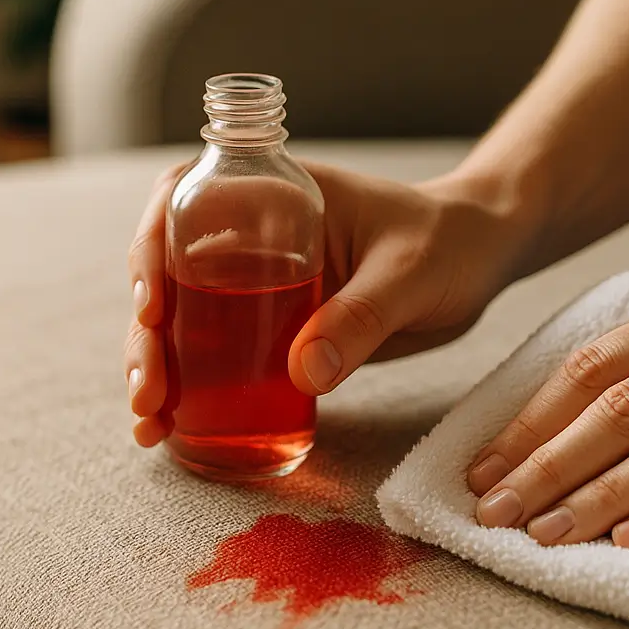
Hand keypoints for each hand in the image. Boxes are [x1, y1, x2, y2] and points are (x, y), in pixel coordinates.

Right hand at [125, 161, 522, 446]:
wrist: (481, 260)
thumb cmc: (450, 242)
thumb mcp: (409, 274)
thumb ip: (362, 317)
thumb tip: (301, 375)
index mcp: (277, 197)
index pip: (184, 200)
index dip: (150, 248)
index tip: (150, 306)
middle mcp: (255, 238)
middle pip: (172, 275)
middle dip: (147, 335)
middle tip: (148, 393)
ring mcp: (264, 285)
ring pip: (189, 322)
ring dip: (160, 369)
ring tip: (149, 425)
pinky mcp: (282, 328)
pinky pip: (227, 355)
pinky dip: (199, 390)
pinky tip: (178, 431)